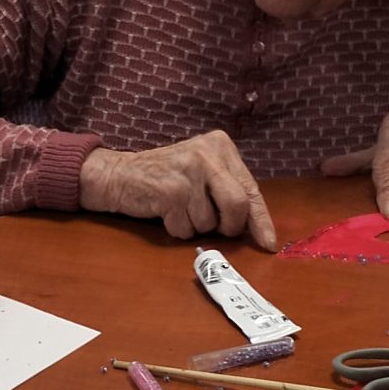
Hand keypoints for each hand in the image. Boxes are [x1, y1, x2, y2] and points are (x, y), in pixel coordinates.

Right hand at [80, 135, 277, 249]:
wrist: (119, 174)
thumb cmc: (166, 178)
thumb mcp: (203, 173)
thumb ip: (229, 190)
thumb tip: (257, 229)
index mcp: (221, 146)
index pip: (251, 189)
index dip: (261, 221)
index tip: (268, 243)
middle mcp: (208, 153)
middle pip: (238, 206)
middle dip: (227, 226)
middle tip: (212, 226)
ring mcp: (189, 171)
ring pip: (210, 223)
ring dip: (195, 227)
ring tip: (180, 208)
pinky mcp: (171, 191)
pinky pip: (187, 229)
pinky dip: (177, 229)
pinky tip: (166, 212)